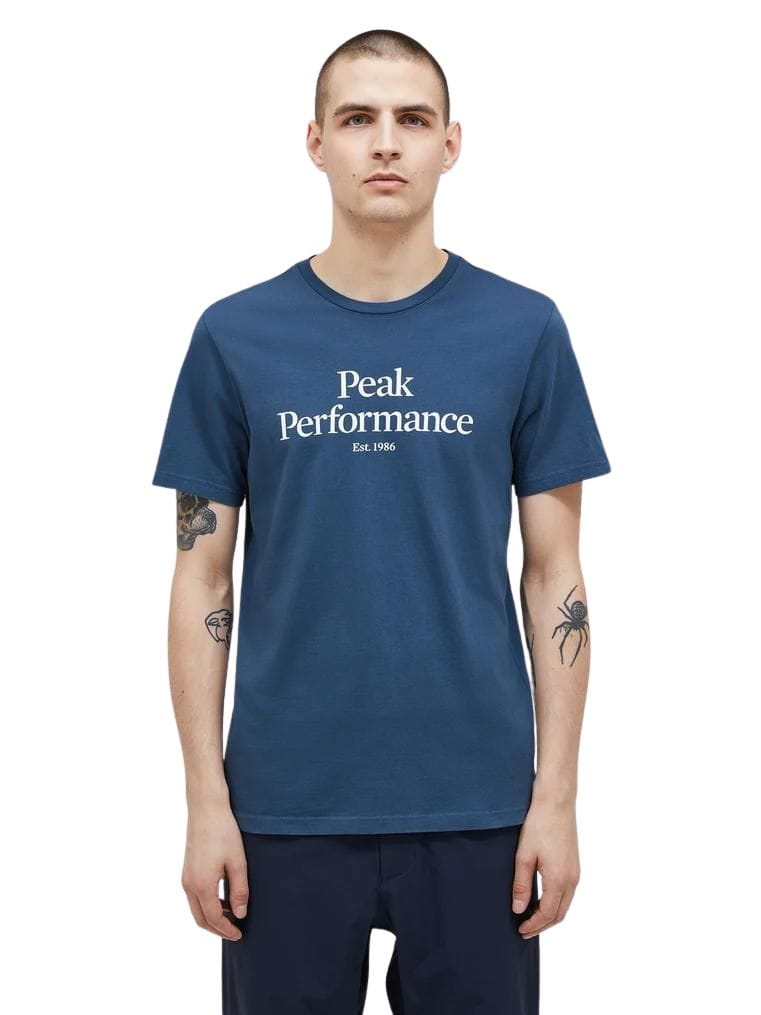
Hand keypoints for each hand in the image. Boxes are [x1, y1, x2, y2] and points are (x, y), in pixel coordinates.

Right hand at [181, 802, 248, 940]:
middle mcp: (189, 884)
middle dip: (217, 929)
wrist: (206, 808)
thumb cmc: (224, 832)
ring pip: (196, 908)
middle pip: (200, 918)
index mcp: (201, 885)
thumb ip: (239, 890)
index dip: (226, 930)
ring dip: (211, 917)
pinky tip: (222, 899)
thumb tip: (240, 914)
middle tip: (235, 932)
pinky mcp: (187, 869)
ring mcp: (186, 877)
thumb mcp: (237, 862)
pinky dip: (206, 904)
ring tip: (231, 917)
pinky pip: (194, 896)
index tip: (240, 934)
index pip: (213, 918)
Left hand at [511, 797, 580, 938]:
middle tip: (524, 930)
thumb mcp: (524, 856)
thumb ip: (521, 885)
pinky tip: (542, 898)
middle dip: (542, 925)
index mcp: (559, 880)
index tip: (519, 930)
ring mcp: (576, 872)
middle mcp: (572, 879)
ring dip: (550, 914)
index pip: (547, 914)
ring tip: (531, 917)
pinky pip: (567, 892)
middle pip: (559, 914)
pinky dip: (556, 902)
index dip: (534, 925)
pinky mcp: (574, 864)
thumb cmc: (539, 825)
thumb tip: (518, 909)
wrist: (556, 802)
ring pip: (565, 904)